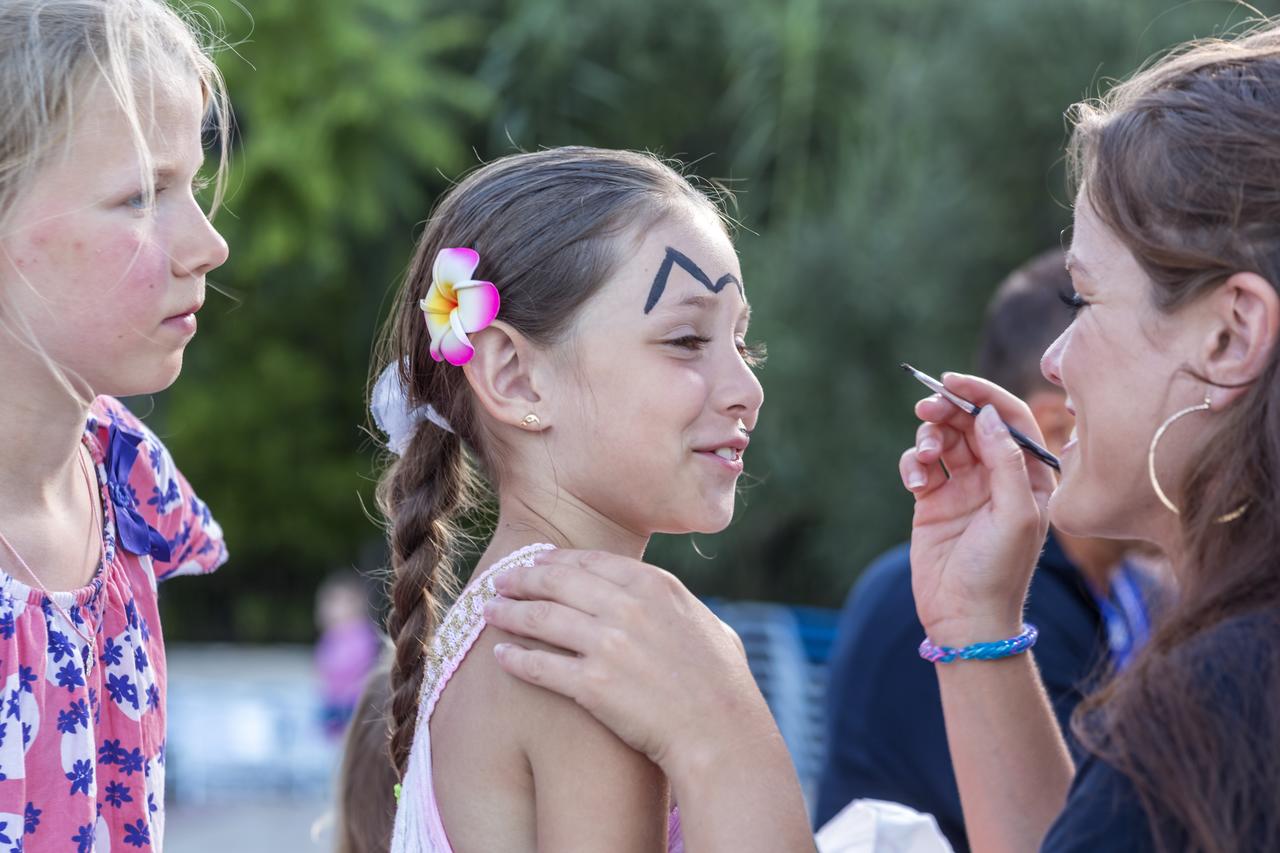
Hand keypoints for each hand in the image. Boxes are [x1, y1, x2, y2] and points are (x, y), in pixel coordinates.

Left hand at [482, 549, 770, 780]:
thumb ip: (676, 608)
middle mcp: (627, 607)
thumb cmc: (724, 685)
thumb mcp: (707, 625)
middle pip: (558, 582)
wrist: (722, 734)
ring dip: (509, 613)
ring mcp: (608, 644)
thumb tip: (667, 604)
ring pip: (541, 618)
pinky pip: (540, 665)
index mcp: (655, 586)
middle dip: (523, 579)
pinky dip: (515, 658)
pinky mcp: (592, 685)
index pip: (591, 562)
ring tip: (490, 612)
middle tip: (501, 582)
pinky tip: (500, 656)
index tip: (537, 563)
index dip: (557, 561)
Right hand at [899, 373, 1055, 644]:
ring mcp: (963, 487)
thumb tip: (988, 416)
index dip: (984, 394)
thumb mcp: (1016, 515)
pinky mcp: (933, 500)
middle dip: (949, 410)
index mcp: (1028, 476)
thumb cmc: (1000, 571)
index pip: (1010, 418)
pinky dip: (912, 464)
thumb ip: (1007, 461)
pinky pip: (920, 464)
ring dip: (929, 437)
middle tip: (927, 409)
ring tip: (924, 458)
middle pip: (972, 422)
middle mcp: (997, 475)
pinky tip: (914, 481)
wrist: (965, 618)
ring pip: (944, 439)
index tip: (954, 382)